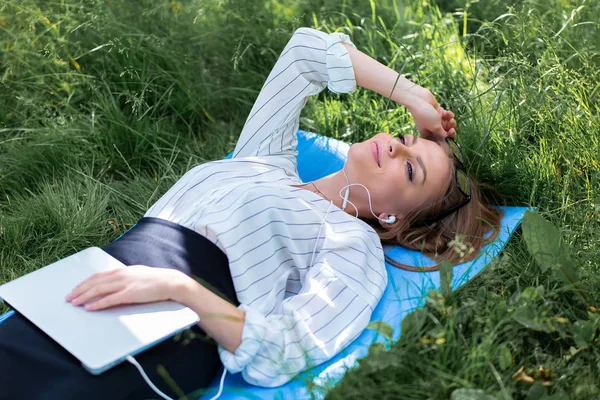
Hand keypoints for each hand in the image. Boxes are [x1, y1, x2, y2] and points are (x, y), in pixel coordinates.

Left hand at [65, 265, 190, 310]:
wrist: (170, 282)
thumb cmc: (156, 280)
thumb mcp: (137, 275)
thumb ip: (125, 278)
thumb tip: (114, 284)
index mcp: (122, 270)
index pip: (98, 276)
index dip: (84, 283)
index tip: (75, 289)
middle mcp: (121, 275)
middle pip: (94, 282)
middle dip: (79, 290)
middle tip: (68, 297)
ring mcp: (125, 284)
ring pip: (98, 289)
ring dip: (84, 296)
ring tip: (74, 303)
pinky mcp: (130, 294)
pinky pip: (109, 299)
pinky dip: (97, 303)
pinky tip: (89, 308)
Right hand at [406, 97, 455, 140]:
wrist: (419, 99)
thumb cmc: (425, 115)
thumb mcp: (435, 127)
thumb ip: (443, 135)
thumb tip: (448, 139)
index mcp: (428, 134)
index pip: (439, 140)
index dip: (446, 140)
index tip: (451, 138)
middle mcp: (431, 128)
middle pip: (444, 133)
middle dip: (450, 131)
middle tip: (452, 129)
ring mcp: (435, 120)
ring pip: (447, 124)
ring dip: (451, 122)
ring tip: (451, 119)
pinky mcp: (438, 112)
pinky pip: (447, 116)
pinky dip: (449, 115)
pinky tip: (448, 112)